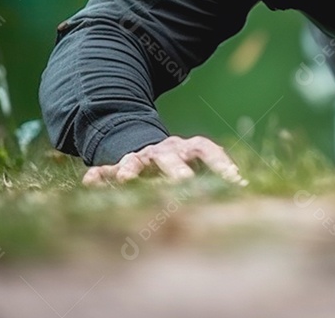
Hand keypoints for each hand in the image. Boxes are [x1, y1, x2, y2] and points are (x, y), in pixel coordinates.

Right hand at [82, 135, 244, 185]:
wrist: (147, 149)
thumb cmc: (182, 165)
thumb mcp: (198, 168)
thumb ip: (218, 175)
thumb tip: (244, 186)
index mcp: (189, 148)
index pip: (207, 149)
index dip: (221, 163)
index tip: (235, 180)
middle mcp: (166, 151)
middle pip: (172, 157)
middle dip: (177, 170)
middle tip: (185, 182)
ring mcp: (141, 157)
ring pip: (135, 161)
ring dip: (130, 169)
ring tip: (125, 180)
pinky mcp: (118, 166)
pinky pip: (105, 170)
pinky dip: (98, 176)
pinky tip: (90, 182)